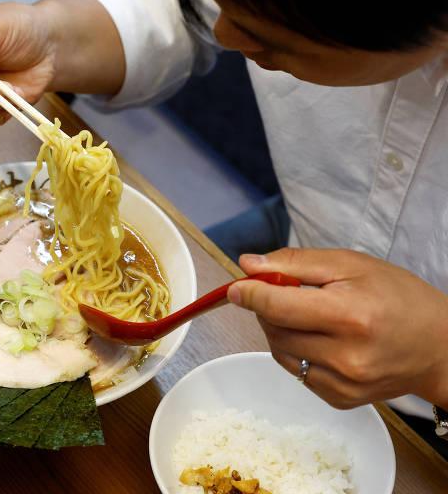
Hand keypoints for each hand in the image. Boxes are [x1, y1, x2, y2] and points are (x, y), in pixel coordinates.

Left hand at [227, 248, 447, 409]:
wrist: (439, 347)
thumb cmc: (399, 298)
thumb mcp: (351, 265)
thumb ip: (295, 263)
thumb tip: (249, 265)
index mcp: (348, 315)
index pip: (277, 305)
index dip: (249, 294)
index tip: (235, 288)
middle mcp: (344, 355)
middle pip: (274, 329)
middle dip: (268, 308)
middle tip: (285, 293)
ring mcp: (342, 383)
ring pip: (280, 352)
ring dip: (279, 330)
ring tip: (307, 316)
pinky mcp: (339, 399)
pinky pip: (296, 372)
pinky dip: (296, 352)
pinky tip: (320, 339)